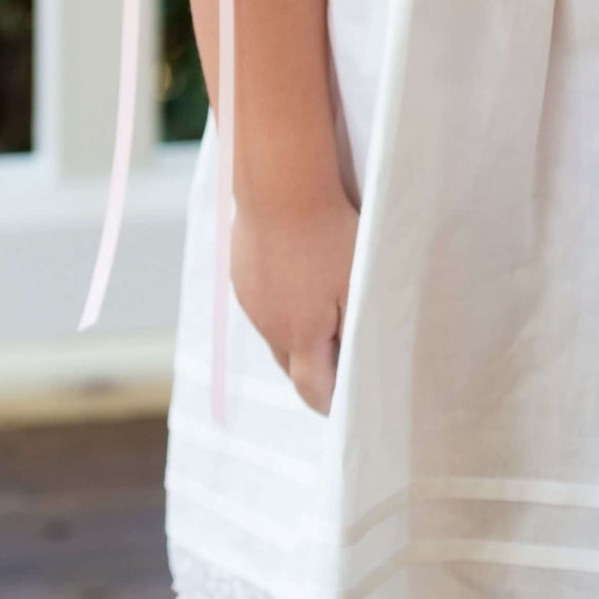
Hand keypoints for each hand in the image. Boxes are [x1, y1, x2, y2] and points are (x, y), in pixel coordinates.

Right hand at [231, 198, 357, 414]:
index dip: (329, 405)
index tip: (343, 411)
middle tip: (338, 369)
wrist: (280, 187)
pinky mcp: (241, 274)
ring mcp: (250, 299)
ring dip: (296, 336)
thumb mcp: (356, 284)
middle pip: (290, 366)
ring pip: (275, 333)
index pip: (313, 389)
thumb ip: (356, 329)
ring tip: (322, 318)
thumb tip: (357, 364)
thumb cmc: (329, 234)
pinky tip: (298, 280)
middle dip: (313, 375)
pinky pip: (262, 304)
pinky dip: (281, 305)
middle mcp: (269, 325)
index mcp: (300, 336)